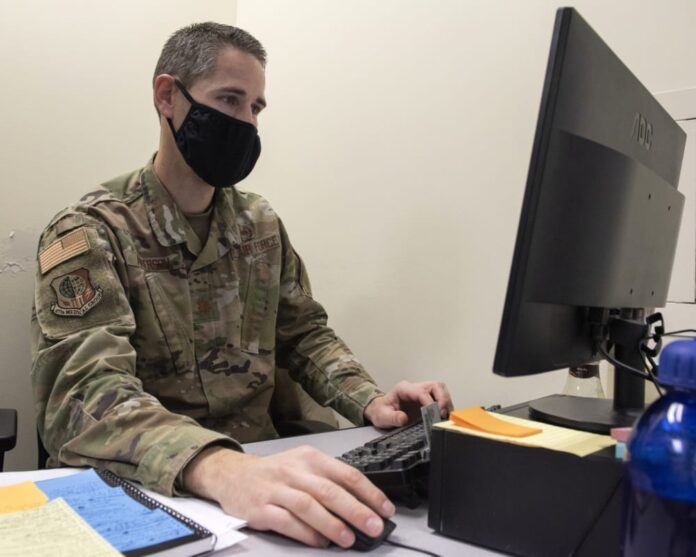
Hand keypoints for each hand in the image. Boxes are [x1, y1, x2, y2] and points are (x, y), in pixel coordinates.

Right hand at [183, 445, 394, 547]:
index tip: (385, 509)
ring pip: (308, 505)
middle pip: (330, 490)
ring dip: (332, 523)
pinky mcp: (260, 509)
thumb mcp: (303, 466)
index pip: (346, 473)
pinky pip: (286, 522)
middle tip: (375, 526)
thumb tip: (363, 506)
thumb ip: (329, 482)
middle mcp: (294, 471)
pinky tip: (320, 542)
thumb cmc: (275, 473)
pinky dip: (306, 533)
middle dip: (356, 510)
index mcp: (310, 458)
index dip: (369, 492)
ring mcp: (276, 489)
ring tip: (349, 538)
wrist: (232, 474)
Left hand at [363, 380, 453, 427]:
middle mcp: (415, 388)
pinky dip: (445, 407)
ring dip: (446, 403)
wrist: (380, 412)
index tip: (434, 414)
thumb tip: (404, 418)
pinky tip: (443, 417)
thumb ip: (392, 418)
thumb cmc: (381, 412)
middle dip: (443, 399)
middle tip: (442, 414)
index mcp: (404, 389)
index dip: (430, 402)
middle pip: (435, 386)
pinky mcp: (427, 400)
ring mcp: (422, 393)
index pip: (422, 391)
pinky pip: (440, 399)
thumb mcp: (382, 417)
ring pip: (441, 390)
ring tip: (445, 417)